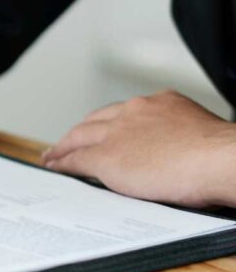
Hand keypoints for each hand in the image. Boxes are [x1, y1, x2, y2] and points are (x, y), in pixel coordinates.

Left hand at [42, 90, 235, 206]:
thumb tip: (178, 151)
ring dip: (64, 146)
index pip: (123, 112)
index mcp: (160, 104)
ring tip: (53, 155)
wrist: (220, 160)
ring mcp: (118, 132)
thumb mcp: (197, 133)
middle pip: (95, 121)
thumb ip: (178, 136)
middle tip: (67, 142)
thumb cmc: (221, 156)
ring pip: (80, 136)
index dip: (107, 123)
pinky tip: (56, 167)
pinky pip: (77, 159)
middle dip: (80, 132)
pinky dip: (63, 163)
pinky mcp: (107, 156)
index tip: (101, 130)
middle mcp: (134, 112)